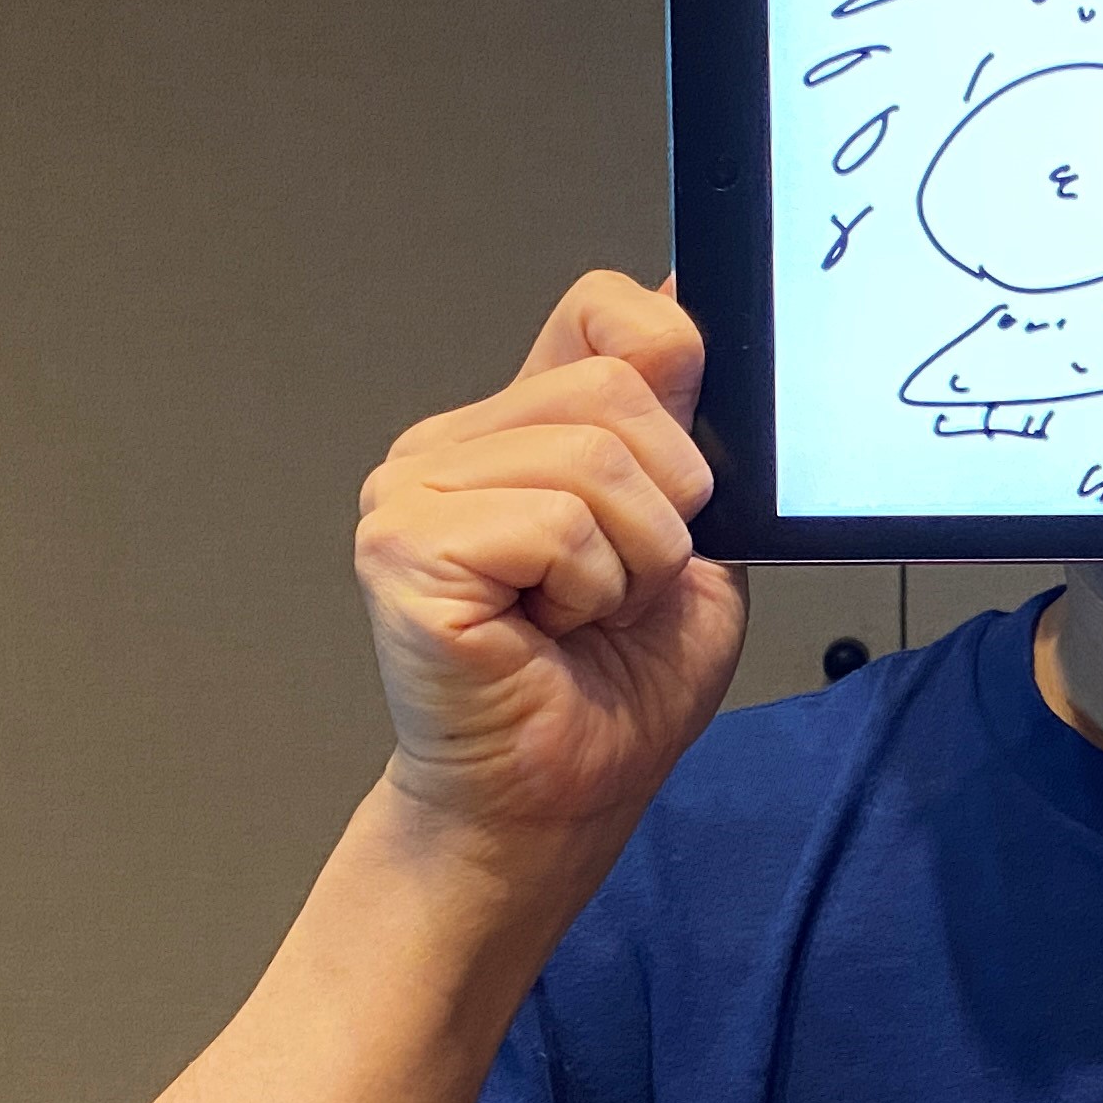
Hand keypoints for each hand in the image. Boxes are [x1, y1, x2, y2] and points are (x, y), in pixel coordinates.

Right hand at [354, 272, 746, 837]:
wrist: (555, 804)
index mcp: (521, 427)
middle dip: (669, 506)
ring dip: (634, 560)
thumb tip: (698, 297)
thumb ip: (689, 432)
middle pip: (618, 388)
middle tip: (628, 585)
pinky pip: (556, 524)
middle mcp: (456, 443)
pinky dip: (589, 589)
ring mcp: (414, 487)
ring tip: (588, 615)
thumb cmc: (613, 691)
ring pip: (594, 457)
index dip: (669, 367)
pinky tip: (547, 632)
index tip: (683, 472)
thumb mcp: (693, 544)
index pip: (604, 308)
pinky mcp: (404, 544)